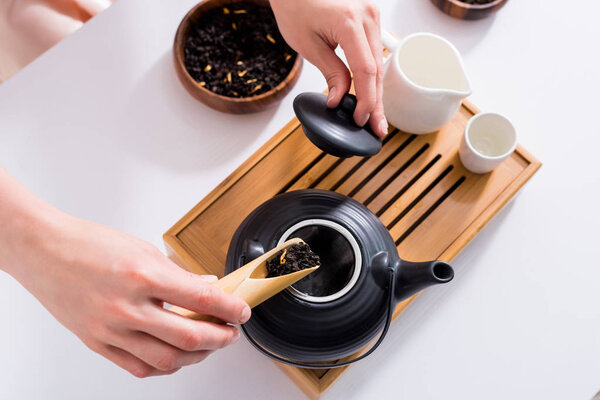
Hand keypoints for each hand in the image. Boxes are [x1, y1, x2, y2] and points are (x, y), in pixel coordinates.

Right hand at [0, 169, 249, 377]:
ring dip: (197, 356)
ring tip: (208, 345)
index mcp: (143, 275)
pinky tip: (175, 357)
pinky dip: (164, 365)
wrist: (44, 251)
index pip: (202, 298)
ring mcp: (111, 329)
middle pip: (190, 336)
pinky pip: (138, 367)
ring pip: (167, 359)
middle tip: (230, 332)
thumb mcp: (143, 249)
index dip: (230, 308)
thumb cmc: (89, 244)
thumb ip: (178, 274)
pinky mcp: (98, 343)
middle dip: (221, 337)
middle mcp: (127, 306)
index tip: (241, 311)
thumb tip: (207, 287)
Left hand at [270, 0, 387, 136]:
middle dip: (376, 102)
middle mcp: (368, 16)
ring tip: (375, 117)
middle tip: (377, 128)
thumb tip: (339, 99)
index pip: (366, 71)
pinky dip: (372, 74)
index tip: (359, 120)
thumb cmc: (295, 4)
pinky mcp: (370, 17)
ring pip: (379, 62)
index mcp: (349, 22)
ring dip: (376, 91)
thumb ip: (330, 72)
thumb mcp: (307, 44)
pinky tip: (370, 93)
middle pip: (377, 69)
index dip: (365, 100)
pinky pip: (374, 51)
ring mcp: (372, 14)